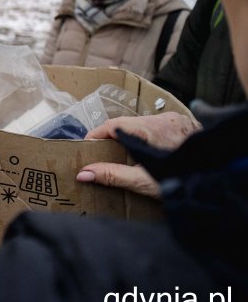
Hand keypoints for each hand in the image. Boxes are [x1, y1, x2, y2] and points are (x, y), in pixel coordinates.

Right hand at [75, 112, 200, 198]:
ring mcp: (178, 121)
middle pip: (129, 125)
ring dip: (133, 139)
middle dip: (114, 139)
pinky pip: (160, 128)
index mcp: (151, 128)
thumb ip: (112, 175)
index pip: (113, 124)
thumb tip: (84, 173)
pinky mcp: (187, 126)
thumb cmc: (183, 181)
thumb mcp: (143, 181)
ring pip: (144, 126)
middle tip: (104, 155)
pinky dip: (150, 138)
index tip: (86, 147)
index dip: (97, 134)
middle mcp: (164, 119)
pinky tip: (150, 154)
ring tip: (127, 157)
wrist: (217, 181)